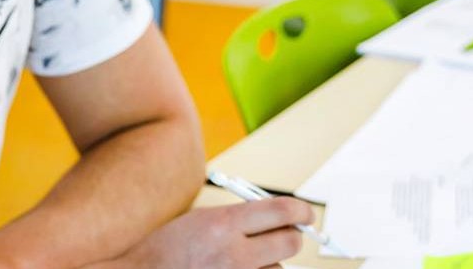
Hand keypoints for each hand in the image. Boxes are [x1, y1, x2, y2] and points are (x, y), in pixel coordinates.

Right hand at [115, 197, 314, 268]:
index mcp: (223, 224)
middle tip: (286, 235)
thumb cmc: (166, 250)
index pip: (283, 211)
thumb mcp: (200, 220)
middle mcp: (234, 254)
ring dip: (269, 265)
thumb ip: (240, 217)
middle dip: (291, 236)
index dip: (302, 210)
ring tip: (239, 263)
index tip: (305, 213)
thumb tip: (281, 217)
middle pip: (290, 242)